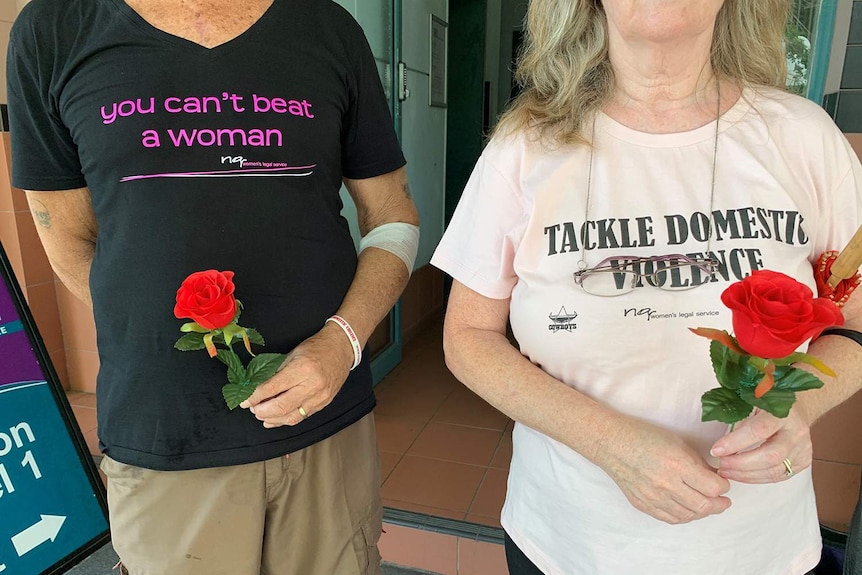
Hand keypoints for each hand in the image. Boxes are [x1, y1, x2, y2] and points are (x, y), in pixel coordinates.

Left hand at [239, 323, 354, 427]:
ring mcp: (320, 396)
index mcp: (301, 369)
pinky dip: (286, 420)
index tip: (245, 401)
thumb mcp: (293, 354)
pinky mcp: (324, 403)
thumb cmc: (316, 347)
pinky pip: (302, 417)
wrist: (342, 348)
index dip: (255, 397)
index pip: (272, 388)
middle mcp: (312, 385)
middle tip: (252, 408)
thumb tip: (258, 388)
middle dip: (262, 410)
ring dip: (272, 418)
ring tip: (261, 415)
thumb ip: (277, 372)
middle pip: (281, 406)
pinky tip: (275, 419)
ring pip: (291, 416)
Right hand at [593, 417, 731, 524]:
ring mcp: (653, 497)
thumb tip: (714, 477)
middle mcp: (666, 484)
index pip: (713, 487)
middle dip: (719, 504)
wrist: (612, 444)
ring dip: (703, 512)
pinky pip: (671, 518)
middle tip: (723, 500)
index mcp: (677, 464)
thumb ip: (697, 462)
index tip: (723, 482)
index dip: (724, 486)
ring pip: (689, 515)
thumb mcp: (677, 442)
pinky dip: (685, 516)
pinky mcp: (644, 505)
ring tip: (708, 505)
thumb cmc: (643, 437)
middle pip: (704, 505)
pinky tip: (689, 509)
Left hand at [710, 408, 811, 483]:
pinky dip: (757, 478)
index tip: (715, 450)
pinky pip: (779, 476)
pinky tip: (740, 474)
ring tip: (726, 471)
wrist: (793, 407)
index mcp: (783, 411)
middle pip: (770, 456)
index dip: (735, 443)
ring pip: (775, 470)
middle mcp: (797, 431)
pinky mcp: (803, 461)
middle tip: (720, 464)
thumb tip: (719, 442)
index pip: (758, 430)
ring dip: (746, 475)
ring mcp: (803, 448)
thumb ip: (738, 417)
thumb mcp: (751, 401)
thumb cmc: (767, 401)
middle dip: (741, 464)